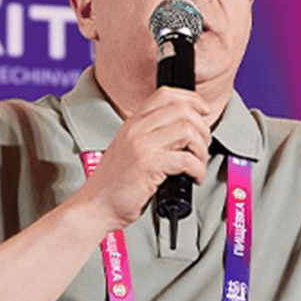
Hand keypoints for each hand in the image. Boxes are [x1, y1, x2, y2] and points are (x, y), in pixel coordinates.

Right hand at [74, 88, 211, 231]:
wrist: (95, 205)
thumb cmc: (114, 184)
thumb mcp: (129, 149)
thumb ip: (151, 136)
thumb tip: (185, 132)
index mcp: (133, 123)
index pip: (166, 95)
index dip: (192, 100)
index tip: (204, 112)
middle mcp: (137, 129)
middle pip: (183, 110)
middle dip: (202, 128)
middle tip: (203, 146)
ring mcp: (142, 145)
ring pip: (188, 131)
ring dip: (201, 150)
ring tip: (198, 164)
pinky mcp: (149, 165)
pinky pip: (186, 159)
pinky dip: (198, 169)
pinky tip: (194, 177)